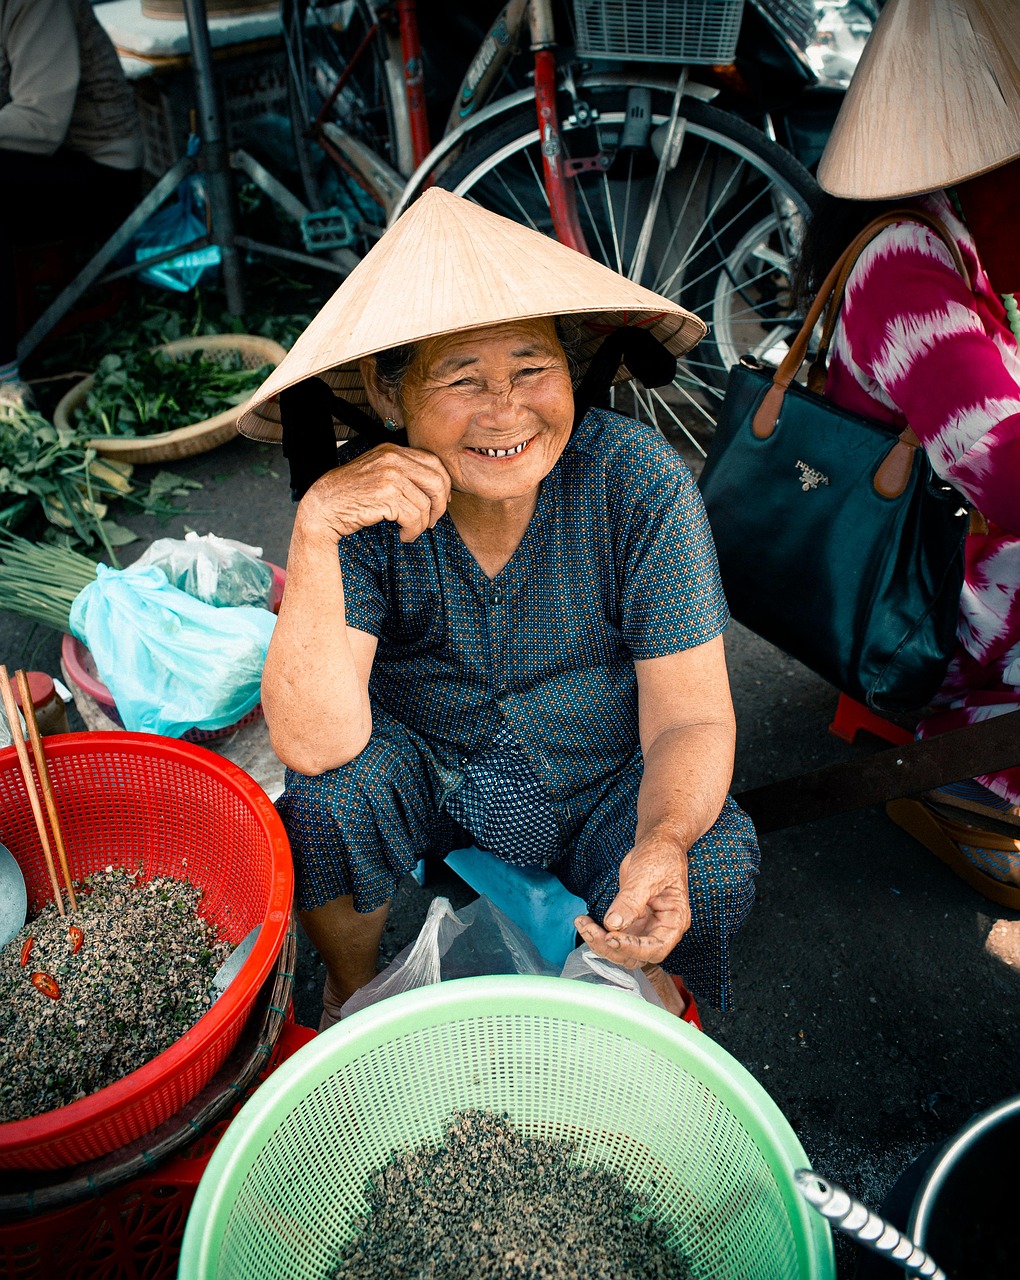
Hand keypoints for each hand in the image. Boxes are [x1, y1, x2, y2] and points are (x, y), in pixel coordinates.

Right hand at [296, 443, 451, 543]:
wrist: (323, 506)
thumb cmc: (350, 495)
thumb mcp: (377, 473)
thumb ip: (402, 472)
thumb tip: (435, 487)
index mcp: (392, 451)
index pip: (433, 463)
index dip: (443, 484)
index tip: (440, 502)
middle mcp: (393, 459)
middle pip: (437, 481)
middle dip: (439, 506)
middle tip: (431, 521)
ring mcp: (390, 476)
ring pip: (425, 504)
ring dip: (421, 524)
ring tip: (410, 532)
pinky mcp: (386, 496)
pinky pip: (414, 518)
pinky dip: (412, 531)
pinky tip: (403, 535)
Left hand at [574, 833, 690, 968]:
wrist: (657, 845)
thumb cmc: (660, 856)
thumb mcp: (646, 876)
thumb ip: (631, 901)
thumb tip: (613, 924)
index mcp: (674, 920)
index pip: (655, 948)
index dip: (633, 948)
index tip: (611, 938)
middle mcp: (661, 929)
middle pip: (636, 955)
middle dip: (610, 947)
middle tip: (589, 929)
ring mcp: (645, 927)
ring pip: (622, 950)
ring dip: (600, 942)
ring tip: (582, 923)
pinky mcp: (631, 921)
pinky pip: (614, 936)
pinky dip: (598, 933)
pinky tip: (585, 921)